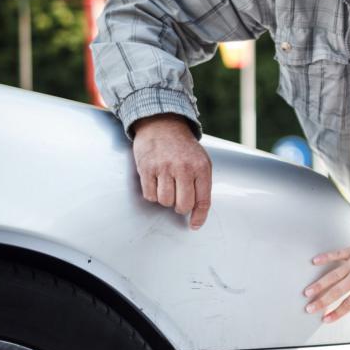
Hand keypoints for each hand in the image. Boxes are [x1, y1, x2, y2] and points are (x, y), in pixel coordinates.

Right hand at [131, 114, 211, 228]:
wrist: (162, 124)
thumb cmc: (183, 147)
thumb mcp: (201, 161)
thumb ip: (202, 183)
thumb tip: (198, 211)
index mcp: (201, 168)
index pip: (203, 201)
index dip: (199, 217)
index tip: (195, 225)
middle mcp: (183, 168)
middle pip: (183, 205)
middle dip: (181, 207)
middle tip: (179, 200)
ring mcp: (164, 168)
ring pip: (165, 202)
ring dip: (166, 200)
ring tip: (167, 186)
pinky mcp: (146, 168)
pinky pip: (150, 195)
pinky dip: (152, 194)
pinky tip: (156, 182)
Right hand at [303, 239, 349, 324]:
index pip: (349, 303)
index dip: (336, 312)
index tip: (326, 319)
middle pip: (337, 291)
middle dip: (321, 301)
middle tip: (309, 308)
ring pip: (333, 274)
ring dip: (319, 283)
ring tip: (307, 291)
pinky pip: (337, 254)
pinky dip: (326, 257)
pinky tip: (314, 261)